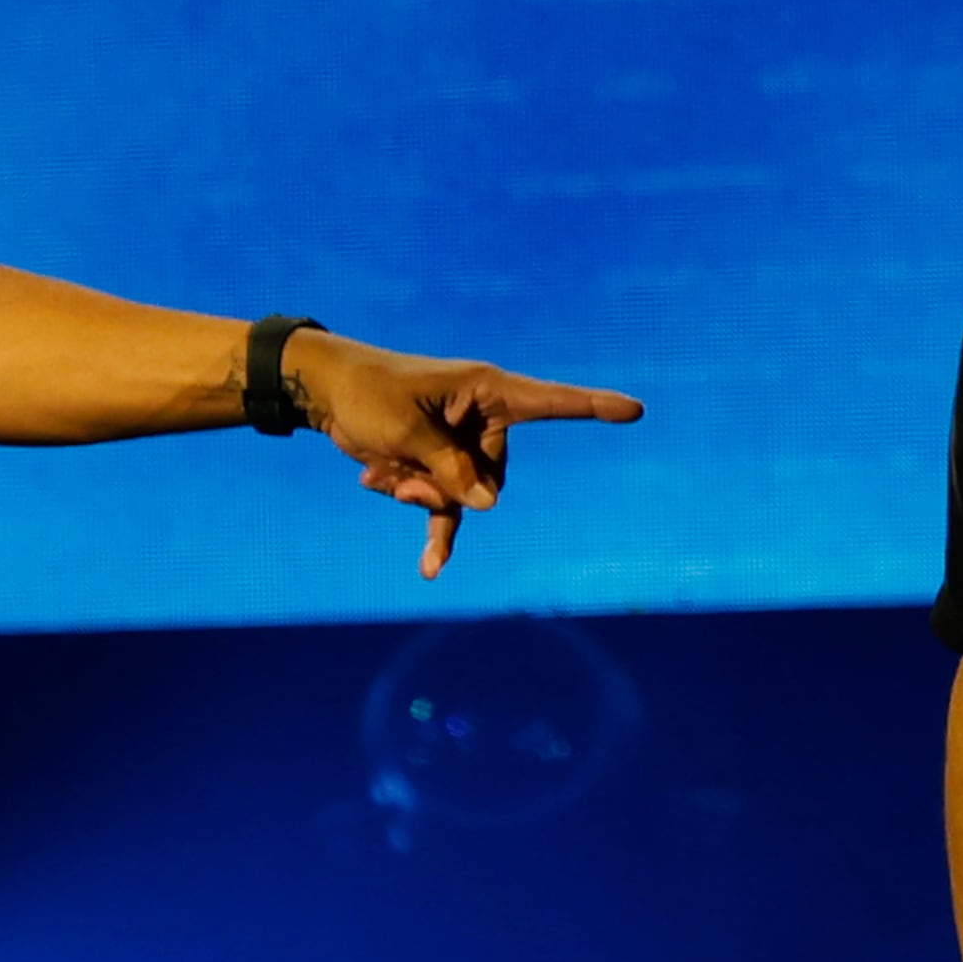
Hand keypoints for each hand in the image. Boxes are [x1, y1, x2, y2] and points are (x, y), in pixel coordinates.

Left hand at [279, 333, 643, 576]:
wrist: (327, 396)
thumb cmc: (367, 396)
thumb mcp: (405, 433)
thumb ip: (450, 468)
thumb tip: (489, 504)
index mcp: (486, 391)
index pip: (550, 402)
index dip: (592, 407)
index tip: (635, 410)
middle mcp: (484, 419)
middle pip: (494, 477)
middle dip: (448, 486)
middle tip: (403, 467)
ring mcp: (462, 447)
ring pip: (467, 499)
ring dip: (423, 497)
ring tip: (384, 475)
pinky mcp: (440, 469)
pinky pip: (448, 511)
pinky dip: (435, 535)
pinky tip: (429, 570)